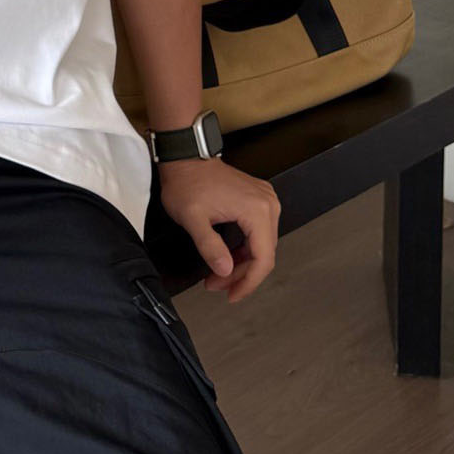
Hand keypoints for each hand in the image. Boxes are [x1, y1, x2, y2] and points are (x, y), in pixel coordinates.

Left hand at [154, 155, 280, 303]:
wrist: (185, 158)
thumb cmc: (187, 182)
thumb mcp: (193, 219)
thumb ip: (210, 247)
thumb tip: (224, 270)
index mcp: (256, 210)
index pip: (263, 258)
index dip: (248, 283)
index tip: (233, 295)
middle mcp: (267, 204)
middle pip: (264, 253)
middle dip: (241, 275)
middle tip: (218, 286)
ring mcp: (265, 200)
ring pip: (262, 245)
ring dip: (242, 264)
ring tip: (219, 276)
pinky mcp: (258, 200)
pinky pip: (258, 232)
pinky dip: (244, 249)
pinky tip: (228, 258)